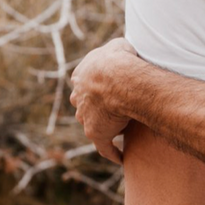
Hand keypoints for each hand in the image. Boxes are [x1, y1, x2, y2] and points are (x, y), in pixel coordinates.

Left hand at [69, 38, 139, 163]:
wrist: (116, 77)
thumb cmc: (119, 60)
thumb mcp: (117, 46)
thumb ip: (117, 50)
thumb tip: (125, 49)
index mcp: (81, 76)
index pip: (84, 84)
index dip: (95, 87)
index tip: (105, 90)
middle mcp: (79, 97)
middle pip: (85, 105)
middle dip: (94, 107)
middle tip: (111, 110)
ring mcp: (86, 117)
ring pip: (93, 124)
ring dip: (104, 126)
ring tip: (121, 131)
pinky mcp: (96, 133)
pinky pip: (105, 147)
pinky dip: (112, 152)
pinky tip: (121, 158)